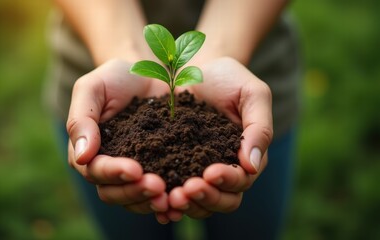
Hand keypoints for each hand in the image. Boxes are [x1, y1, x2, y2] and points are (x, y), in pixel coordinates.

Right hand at [66, 59, 169, 218]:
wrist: (149, 75)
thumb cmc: (116, 79)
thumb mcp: (92, 89)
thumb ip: (81, 120)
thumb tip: (82, 156)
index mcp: (89, 151)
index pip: (95, 171)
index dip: (113, 173)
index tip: (135, 169)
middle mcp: (109, 168)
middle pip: (114, 193)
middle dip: (134, 191)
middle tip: (158, 186)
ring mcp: (134, 173)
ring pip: (135, 199)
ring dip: (151, 201)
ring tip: (172, 197)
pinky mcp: (158, 172)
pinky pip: (159, 194)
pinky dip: (168, 202)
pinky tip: (181, 201)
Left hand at [169, 57, 272, 218]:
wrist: (192, 69)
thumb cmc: (227, 78)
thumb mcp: (252, 93)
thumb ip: (259, 127)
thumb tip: (253, 165)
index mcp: (245, 157)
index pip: (241, 180)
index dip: (228, 180)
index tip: (210, 173)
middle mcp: (223, 170)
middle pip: (222, 201)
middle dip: (205, 198)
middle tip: (185, 190)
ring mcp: (197, 172)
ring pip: (198, 203)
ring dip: (186, 205)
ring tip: (168, 198)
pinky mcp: (174, 168)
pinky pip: (172, 193)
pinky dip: (166, 203)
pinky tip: (155, 202)